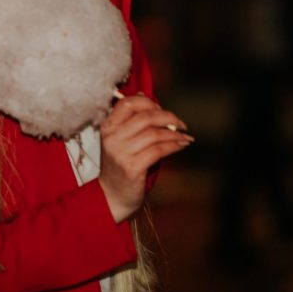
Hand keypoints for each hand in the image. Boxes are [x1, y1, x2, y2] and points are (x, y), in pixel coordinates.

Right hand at [96, 94, 192, 223]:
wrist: (112, 196)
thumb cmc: (120, 164)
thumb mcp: (119, 139)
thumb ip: (130, 120)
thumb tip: (143, 95)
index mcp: (108, 127)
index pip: (127, 103)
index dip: (148, 102)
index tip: (160, 109)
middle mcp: (112, 138)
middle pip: (146, 117)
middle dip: (168, 117)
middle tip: (180, 123)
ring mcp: (122, 153)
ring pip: (154, 134)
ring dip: (174, 134)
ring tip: (184, 137)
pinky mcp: (133, 167)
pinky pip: (159, 150)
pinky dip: (174, 145)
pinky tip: (181, 146)